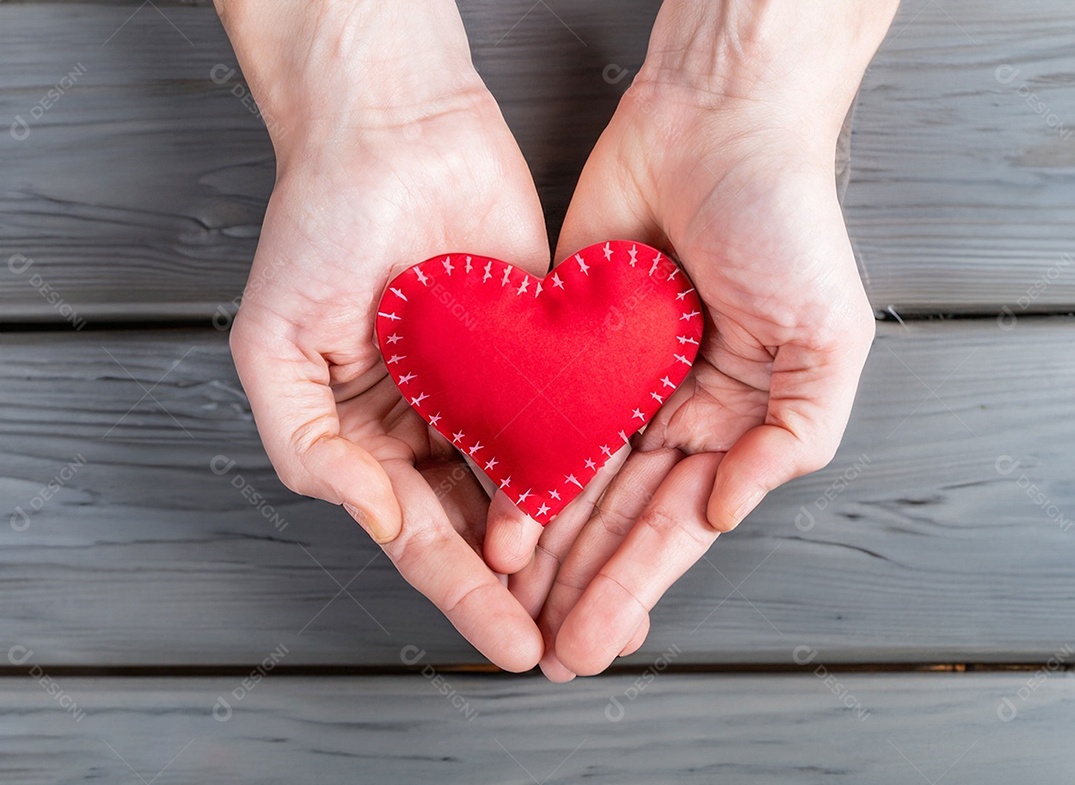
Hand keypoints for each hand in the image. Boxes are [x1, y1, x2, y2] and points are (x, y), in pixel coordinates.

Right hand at [219, 0, 554, 670]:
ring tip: (608, 603)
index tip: (511, 646)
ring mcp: (487, 390)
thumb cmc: (319, 225)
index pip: (420, 535)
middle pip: (482, 528)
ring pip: (532, 488)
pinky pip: (566, 420)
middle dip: (524, 593)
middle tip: (570, 647)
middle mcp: (430, 424)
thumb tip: (370, 513)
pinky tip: (619, 515)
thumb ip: (306, 443)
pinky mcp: (538, 351)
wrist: (392, 132)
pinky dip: (588, 471)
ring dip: (567, 549)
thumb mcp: (273, 347)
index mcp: (365, 436)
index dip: (464, 595)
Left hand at [481, 0, 898, 679]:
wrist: (715, 126)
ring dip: (547, 550)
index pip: (677, 523)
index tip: (601, 641)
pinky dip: (519, 474)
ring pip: (572, 482)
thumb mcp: (827, 338)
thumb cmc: (785, 221)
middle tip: (550, 650)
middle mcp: (671, 410)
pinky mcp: (563, 341)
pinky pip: (536, 419)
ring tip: (515, 607)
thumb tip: (727, 514)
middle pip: (618, 518)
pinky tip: (499, 526)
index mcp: (735, 419)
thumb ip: (793, 436)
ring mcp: (614, 379)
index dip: (637, 585)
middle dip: (584, 587)